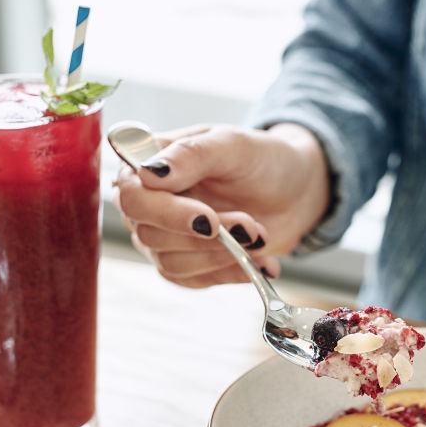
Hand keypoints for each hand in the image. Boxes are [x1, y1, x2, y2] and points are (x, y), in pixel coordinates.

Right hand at [113, 123, 330, 287]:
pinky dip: (232, 273)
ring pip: (172, 263)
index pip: (133, 196)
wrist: (293, 191)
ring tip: (260, 236)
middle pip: (150, 234)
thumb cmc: (259, 159)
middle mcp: (149, 203)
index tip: (208, 219)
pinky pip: (196, 281)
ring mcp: (165, 236)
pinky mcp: (187, 263)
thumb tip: (149, 172)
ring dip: (222, 255)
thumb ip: (191, 154)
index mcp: (148, 164)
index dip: (166, 214)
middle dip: (207, 237)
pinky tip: (262, 262)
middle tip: (250, 226)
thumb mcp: (232, 145)